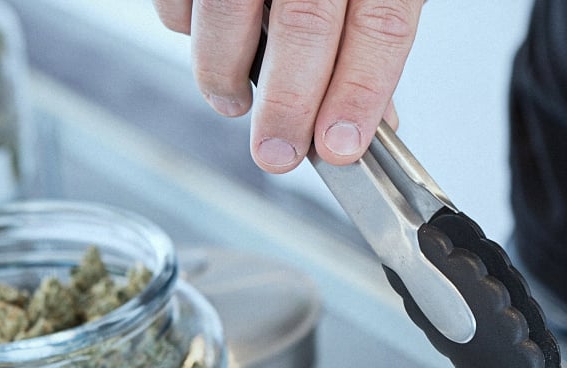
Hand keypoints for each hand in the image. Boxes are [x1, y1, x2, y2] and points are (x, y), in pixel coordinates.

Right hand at [153, 0, 421, 172]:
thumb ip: (373, 31)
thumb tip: (374, 115)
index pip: (380, 26)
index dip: (360, 93)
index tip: (342, 145)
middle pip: (305, 25)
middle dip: (287, 105)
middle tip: (278, 153)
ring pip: (227, 8)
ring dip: (224, 72)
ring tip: (233, 103)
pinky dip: (186, 24)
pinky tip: (206, 39)